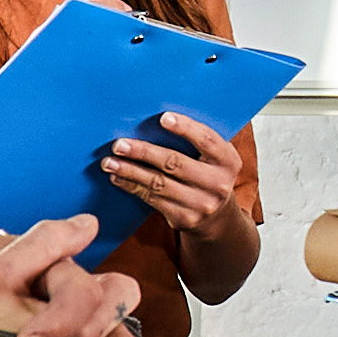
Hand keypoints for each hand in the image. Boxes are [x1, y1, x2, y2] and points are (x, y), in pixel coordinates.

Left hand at [102, 110, 248, 237]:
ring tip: (109, 162)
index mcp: (228, 161)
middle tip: (119, 144)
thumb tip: (154, 120)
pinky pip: (152, 199)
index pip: (207, 140)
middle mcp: (218, 184)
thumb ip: (196, 142)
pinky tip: (118, 177)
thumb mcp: (214, 158)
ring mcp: (201, 204)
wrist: (217, 218)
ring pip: (159, 183)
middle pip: (175, 163)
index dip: (186, 128)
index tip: (163, 118)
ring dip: (130, 171)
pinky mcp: (184, 218)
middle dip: (144, 152)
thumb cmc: (208, 175)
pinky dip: (131, 186)